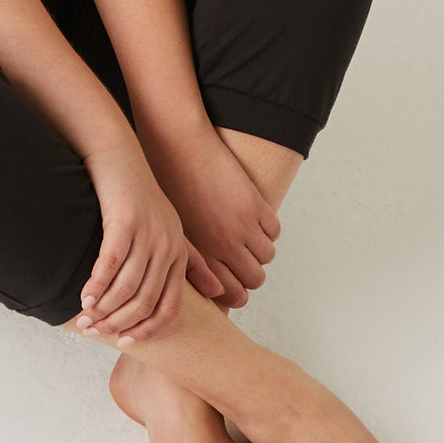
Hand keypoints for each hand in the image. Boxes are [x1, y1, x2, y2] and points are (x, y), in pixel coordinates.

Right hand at [77, 149, 222, 343]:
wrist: (120, 158)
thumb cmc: (142, 196)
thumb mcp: (173, 230)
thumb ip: (193, 263)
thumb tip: (219, 293)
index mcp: (178, 253)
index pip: (169, 306)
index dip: (148, 329)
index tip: (126, 342)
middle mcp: (167, 246)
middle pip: (144, 301)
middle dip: (118, 323)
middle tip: (95, 332)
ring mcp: (147, 235)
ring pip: (126, 288)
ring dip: (103, 309)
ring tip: (85, 320)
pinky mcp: (124, 223)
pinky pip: (109, 265)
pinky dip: (96, 286)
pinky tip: (84, 297)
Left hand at [147, 124, 280, 308]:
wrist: (179, 147)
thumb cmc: (169, 186)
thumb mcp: (176, 231)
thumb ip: (194, 260)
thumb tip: (214, 288)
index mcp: (201, 254)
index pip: (232, 294)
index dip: (238, 295)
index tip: (238, 288)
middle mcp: (223, 246)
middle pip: (254, 279)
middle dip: (251, 275)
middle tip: (244, 263)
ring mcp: (241, 225)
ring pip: (267, 256)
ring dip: (260, 250)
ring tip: (247, 238)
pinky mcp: (254, 205)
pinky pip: (274, 231)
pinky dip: (267, 229)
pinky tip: (254, 219)